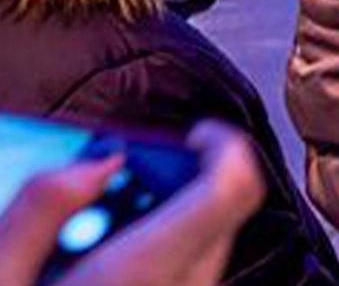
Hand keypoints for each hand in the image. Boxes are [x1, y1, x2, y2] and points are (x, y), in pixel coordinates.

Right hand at [0, 121, 265, 285]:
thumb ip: (39, 210)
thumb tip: (99, 164)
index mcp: (136, 274)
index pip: (233, 190)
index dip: (225, 147)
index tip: (194, 133)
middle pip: (223, 218)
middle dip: (182, 186)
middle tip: (117, 188)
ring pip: (206, 256)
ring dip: (167, 230)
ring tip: (94, 242)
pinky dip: (159, 268)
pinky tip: (101, 276)